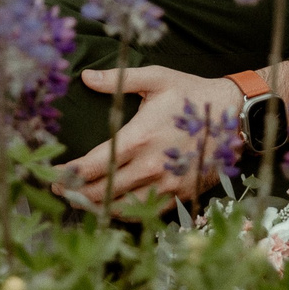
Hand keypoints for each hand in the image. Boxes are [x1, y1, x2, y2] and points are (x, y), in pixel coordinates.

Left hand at [50, 64, 239, 215]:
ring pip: (121, 207)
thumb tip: (85, 76)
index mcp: (139, 138)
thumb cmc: (193, 94)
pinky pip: (146, 213)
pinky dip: (124, 213)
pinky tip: (111, 207)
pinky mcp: (180, 195)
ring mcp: (166, 184)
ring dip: (97, 207)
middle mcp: (150, 166)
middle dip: (76, 193)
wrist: (235, 116)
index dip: (69, 174)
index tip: (53, 175)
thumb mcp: (157, 78)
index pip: (93, 165)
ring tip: (79, 201)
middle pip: (102, 191)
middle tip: (60, 189)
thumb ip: (118, 79)